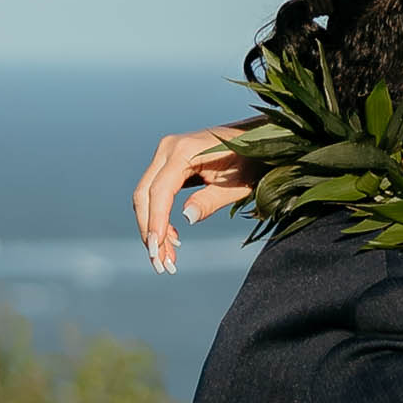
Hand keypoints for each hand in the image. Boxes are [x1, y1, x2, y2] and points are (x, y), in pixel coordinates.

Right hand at [133, 123, 251, 276]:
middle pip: (144, 195)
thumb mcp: (236, 185)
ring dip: (152, 228)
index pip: (159, 191)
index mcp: (184, 151)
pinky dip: (159, 217)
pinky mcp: (169, 163)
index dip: (155, 222)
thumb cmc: (251, 160)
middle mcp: (168, 149)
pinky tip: (172, 237)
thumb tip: (186, 218)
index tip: (156, 249)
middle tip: (160, 263)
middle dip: (149, 231)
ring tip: (167, 257)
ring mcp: (166, 155)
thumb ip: (210, 200)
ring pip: (146, 196)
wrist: (257, 139)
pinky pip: (156, 192)